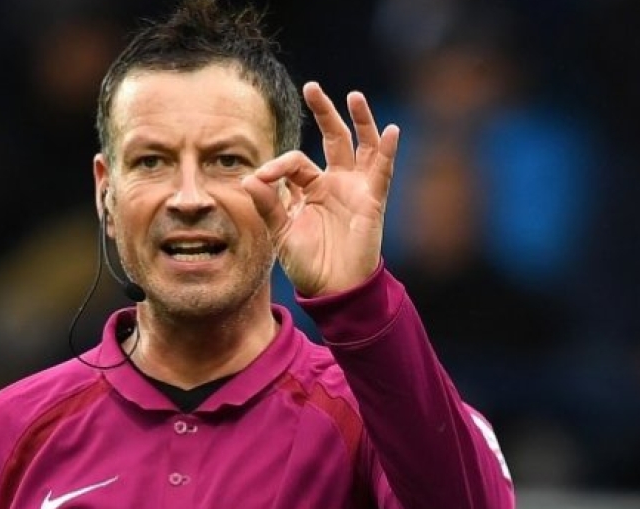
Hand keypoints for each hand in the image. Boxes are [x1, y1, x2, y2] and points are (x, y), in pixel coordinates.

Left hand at [242, 82, 399, 296]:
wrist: (333, 289)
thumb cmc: (307, 263)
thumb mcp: (281, 232)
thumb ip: (267, 205)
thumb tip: (249, 177)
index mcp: (309, 188)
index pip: (295, 162)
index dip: (277, 165)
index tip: (261, 178)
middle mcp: (334, 182)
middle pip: (332, 138)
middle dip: (324, 112)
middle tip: (312, 87)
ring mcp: (355, 189)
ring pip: (360, 146)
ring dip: (360, 121)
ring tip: (354, 96)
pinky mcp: (372, 201)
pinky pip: (382, 171)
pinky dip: (387, 151)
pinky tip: (390, 131)